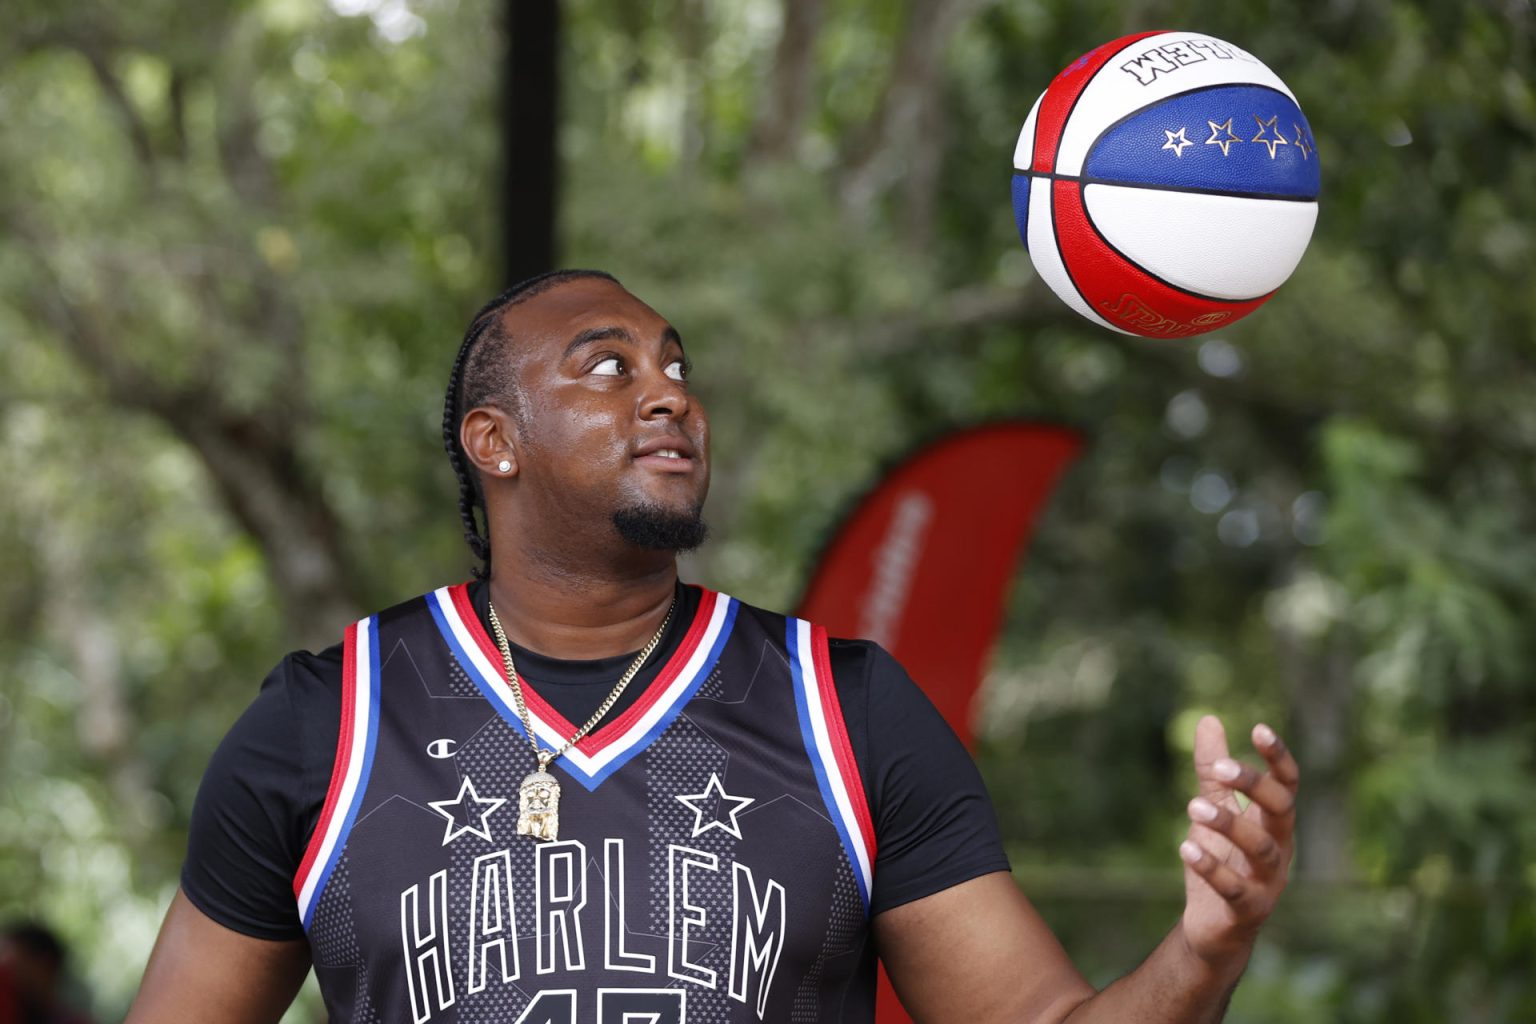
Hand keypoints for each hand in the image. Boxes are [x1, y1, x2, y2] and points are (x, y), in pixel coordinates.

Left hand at [1177, 715, 1298, 965]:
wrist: (1215, 928)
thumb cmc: (1221, 861)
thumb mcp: (1214, 810)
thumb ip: (1213, 773)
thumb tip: (1209, 719)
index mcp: (1274, 823)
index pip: (1287, 785)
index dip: (1278, 758)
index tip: (1258, 729)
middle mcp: (1279, 849)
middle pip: (1281, 811)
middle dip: (1255, 786)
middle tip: (1222, 767)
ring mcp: (1268, 881)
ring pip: (1260, 849)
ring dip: (1229, 825)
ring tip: (1192, 806)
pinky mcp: (1249, 910)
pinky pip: (1235, 889)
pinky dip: (1212, 868)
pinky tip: (1186, 848)